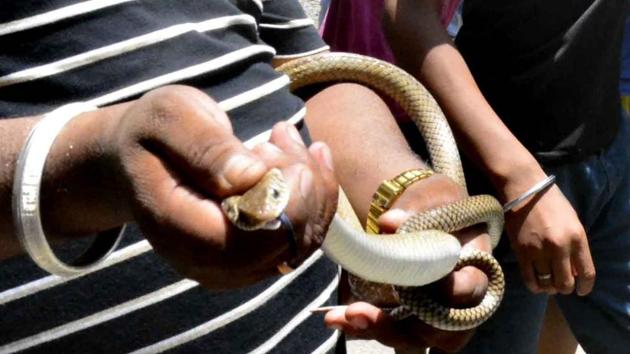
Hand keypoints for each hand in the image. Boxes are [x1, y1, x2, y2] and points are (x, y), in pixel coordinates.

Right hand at [107, 85, 337, 288]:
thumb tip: (252, 176)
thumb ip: (205, 146)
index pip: (250, 238)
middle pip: (285, 243)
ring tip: (284, 139)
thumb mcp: (170, 118)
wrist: (137, 162)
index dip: (284, 198)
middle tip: (280, 135)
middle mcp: (206, 261)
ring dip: (312, 185)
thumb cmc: (152, 135)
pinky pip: (303, 237)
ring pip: (303, 240)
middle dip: (303, 184)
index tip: (276, 145)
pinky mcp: (253, 257)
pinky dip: (314, 195)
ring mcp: (232, 266)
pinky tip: (302, 157)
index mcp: (178, 228)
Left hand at [325, 174, 490, 352]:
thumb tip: (389, 222)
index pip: (470, 290)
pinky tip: (335, 318)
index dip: (447, 292)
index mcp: (475, 268)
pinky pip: (385, 332)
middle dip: (400, 327)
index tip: (413, 284)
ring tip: (343, 316)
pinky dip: (360, 327)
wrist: (414, 212)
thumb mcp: (431, 195)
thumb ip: (417, 207)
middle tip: (359, 312)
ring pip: (411, 340)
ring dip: (375, 331)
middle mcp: (458, 301)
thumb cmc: (434, 203)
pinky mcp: (402, 318)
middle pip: (440, 331)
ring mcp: (430, 315)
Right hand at [504, 183, 594, 295]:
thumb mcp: (572, 222)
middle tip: (561, 284)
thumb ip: (575, 246)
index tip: (581, 290)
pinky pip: (529, 279)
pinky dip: (535, 286)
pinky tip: (536, 283)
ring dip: (550, 288)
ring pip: (547, 284)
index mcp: (577, 238)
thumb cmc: (551, 203)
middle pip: (565, 283)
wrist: (524, 189)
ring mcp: (538, 250)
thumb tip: (574, 271)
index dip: (585, 286)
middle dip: (565, 288)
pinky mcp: (521, 252)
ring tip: (548, 283)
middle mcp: (559, 247)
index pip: (586, 273)